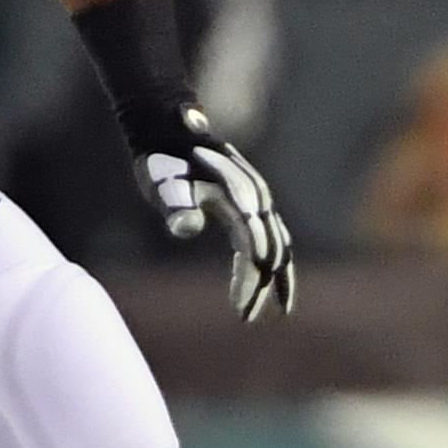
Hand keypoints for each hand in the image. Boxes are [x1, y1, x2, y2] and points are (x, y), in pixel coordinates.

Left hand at [134, 104, 295, 321]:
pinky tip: (270, 284)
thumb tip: (185, 227)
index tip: (240, 310)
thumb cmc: (165, 160)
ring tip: (276, 312)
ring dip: (278, 281)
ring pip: (281, 248)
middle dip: (262, 288)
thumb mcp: (166, 184)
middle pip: (273, 253)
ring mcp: (261, 203)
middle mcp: (259, 202)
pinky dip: (278, 265)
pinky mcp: (256, 207)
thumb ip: (177, 205)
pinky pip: (276, 240)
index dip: (250, 282)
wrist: (171, 130)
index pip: (254, 250)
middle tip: (247, 317)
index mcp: (242, 199)